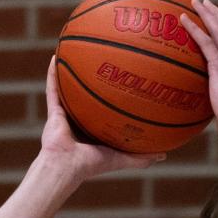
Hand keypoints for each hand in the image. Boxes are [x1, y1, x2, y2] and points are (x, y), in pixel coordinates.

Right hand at [40, 56, 165, 178]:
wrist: (67, 166)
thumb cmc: (92, 165)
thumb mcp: (122, 159)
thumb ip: (141, 157)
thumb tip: (165, 154)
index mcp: (94, 132)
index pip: (105, 112)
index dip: (114, 99)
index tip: (125, 83)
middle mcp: (80, 121)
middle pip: (89, 97)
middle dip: (94, 80)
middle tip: (104, 61)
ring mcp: (65, 115)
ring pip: (69, 89)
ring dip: (71, 71)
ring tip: (77, 51)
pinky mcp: (53, 110)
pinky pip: (52, 88)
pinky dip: (52, 72)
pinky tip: (56, 55)